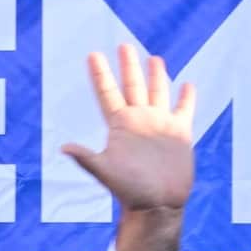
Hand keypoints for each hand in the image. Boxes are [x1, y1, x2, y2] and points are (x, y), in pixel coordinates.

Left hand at [61, 44, 195, 213]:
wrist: (157, 205)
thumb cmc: (130, 191)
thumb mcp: (106, 172)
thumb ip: (87, 158)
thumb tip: (64, 148)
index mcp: (120, 125)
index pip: (108, 93)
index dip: (100, 74)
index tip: (92, 55)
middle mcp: (139, 120)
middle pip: (132, 85)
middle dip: (128, 66)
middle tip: (123, 45)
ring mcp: (160, 124)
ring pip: (158, 92)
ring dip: (156, 75)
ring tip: (154, 58)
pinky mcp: (180, 132)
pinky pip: (184, 109)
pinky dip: (186, 97)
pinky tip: (187, 84)